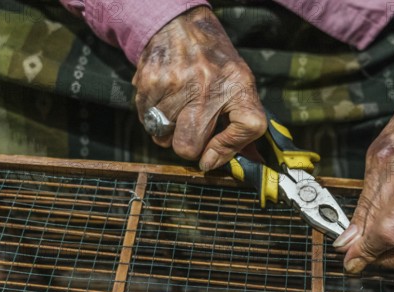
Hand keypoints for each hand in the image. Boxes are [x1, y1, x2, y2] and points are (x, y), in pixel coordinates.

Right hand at [132, 6, 265, 170]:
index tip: (211, 155)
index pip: (247, 127)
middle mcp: (207, 85)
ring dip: (168, 131)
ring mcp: (176, 83)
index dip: (227, 149)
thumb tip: (224, 163)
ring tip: (177, 110)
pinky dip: (153, 118)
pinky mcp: (149, 81)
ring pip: (162, 137)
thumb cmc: (215, 64)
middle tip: (190, 132)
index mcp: (238, 86)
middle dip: (188, 147)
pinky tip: (164, 101)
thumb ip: (241, 124)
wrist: (181, 26)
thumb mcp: (239, 85)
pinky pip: (146, 121)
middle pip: (188, 146)